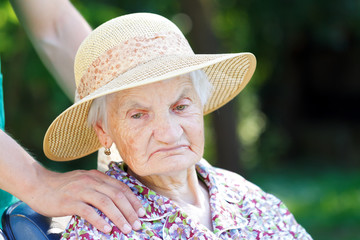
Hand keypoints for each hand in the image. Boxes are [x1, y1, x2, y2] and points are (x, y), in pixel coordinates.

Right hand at [26, 167, 144, 233]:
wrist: (38, 184)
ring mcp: (80, 191)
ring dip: (119, 217)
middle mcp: (91, 181)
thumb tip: (117, 202)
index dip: (133, 200)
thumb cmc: (63, 186)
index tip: (141, 212)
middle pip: (117, 195)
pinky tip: (107, 229)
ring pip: (106, 203)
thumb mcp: (84, 181)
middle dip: (130, 211)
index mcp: (97, 176)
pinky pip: (88, 211)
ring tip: (126, 228)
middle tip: (137, 223)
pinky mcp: (70, 202)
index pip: (121, 188)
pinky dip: (100, 221)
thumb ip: (99, 187)